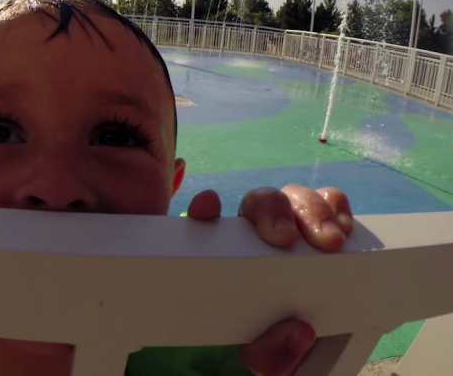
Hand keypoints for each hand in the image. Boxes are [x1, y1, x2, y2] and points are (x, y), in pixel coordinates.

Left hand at [186, 185, 353, 375]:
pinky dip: (336, 205)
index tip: (209, 205)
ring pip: (295, 196)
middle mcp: (257, 230)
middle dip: (272, 211)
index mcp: (230, 254)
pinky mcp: (324, 220)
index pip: (208, 223)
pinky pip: (330, 199)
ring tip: (331, 241)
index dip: (206, 211)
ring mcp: (292, 220)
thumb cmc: (272, 337)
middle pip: (258, 201)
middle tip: (286, 238)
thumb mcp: (263, 355)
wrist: (302, 333)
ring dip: (311, 210)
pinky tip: (344, 227)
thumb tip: (300, 331)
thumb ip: (270, 354)